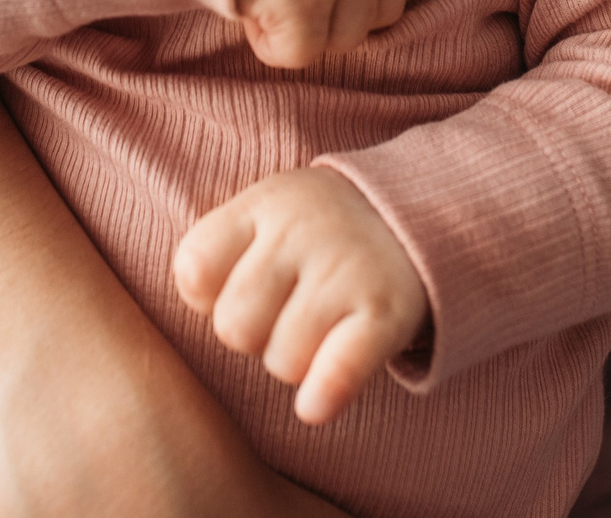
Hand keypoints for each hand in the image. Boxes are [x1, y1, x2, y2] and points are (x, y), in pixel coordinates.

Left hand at [172, 167, 427, 426]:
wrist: (416, 214)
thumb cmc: (318, 231)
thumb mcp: (266, 213)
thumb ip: (220, 251)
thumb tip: (195, 305)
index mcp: (262, 206)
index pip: (194, 270)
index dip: (207, 297)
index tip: (233, 291)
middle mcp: (299, 232)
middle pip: (233, 327)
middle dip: (252, 336)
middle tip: (282, 317)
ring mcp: (343, 271)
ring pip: (281, 361)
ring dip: (295, 362)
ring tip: (317, 333)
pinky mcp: (384, 313)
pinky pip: (336, 373)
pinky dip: (323, 396)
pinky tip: (316, 403)